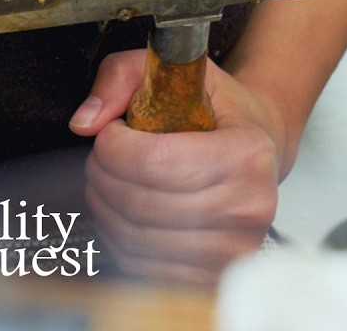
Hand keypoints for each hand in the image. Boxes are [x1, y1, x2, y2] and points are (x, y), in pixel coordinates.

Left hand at [70, 50, 287, 286]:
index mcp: (246, 153)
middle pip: (140, 204)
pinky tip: (125, 211)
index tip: (111, 133)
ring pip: (134, 238)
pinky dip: (118, 238)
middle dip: (103, 176)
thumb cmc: (219, 112)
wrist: (262, 148)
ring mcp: (234, 248)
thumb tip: (84, 123)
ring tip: (112, 181)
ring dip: (105, 207)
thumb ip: (122, 78)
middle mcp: (248, 206)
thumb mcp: (179, 71)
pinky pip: (141, 266)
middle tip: (104, 156)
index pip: (156, 162)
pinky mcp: (214, 275)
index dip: (113, 147)